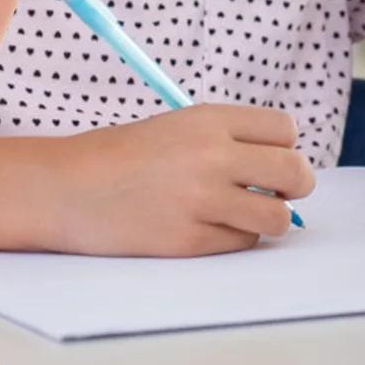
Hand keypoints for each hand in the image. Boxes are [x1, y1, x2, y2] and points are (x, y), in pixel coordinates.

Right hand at [47, 104, 315, 256]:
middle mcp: (211, 156)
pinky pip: (241, 244)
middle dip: (295, 185)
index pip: (285, 130)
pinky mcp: (189, 241)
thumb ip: (228, 140)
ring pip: (277, 217)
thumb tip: (283, 168)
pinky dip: (233, 239)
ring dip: (267, 219)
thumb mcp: (178, 128)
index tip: (271, 157)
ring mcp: (201, 201)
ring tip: (242, 214)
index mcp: (209, 120)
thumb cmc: (123, 156)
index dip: (285, 147)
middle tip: (279, 192)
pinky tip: (206, 228)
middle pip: (294, 172)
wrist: (69, 188)